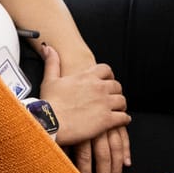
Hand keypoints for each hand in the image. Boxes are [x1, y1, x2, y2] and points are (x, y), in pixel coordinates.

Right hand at [38, 44, 129, 172]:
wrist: (51, 123)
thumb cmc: (50, 103)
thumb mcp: (49, 79)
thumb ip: (52, 62)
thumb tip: (49, 49)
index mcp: (87, 77)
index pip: (106, 70)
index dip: (109, 75)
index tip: (108, 79)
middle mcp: (98, 88)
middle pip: (117, 86)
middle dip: (115, 91)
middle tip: (112, 96)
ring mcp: (104, 103)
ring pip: (122, 101)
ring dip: (120, 105)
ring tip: (117, 109)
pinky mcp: (107, 120)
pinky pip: (123, 117)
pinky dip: (124, 119)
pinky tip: (121, 121)